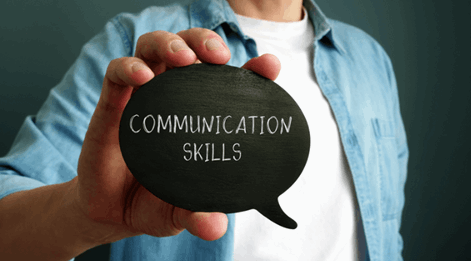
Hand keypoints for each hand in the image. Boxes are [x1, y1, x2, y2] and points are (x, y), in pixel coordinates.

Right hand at [74, 28, 280, 242]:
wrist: (113, 211)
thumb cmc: (155, 201)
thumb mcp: (181, 211)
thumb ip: (198, 215)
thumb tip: (217, 227)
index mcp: (200, 115)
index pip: (228, 82)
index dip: (251, 70)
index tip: (268, 67)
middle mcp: (174, 98)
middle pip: (191, 50)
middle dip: (206, 42)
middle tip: (218, 56)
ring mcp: (143, 97)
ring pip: (154, 48)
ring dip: (171, 44)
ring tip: (185, 59)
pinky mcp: (113, 104)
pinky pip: (118, 73)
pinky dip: (130, 67)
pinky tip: (143, 77)